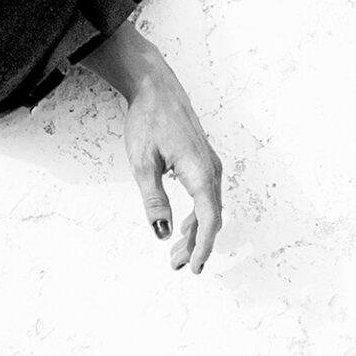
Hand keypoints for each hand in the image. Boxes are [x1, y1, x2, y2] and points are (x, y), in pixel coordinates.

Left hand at [82, 24, 223, 273]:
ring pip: (208, 208)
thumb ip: (154, 200)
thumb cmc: (148, 122)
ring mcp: (210, 165)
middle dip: (196, 244)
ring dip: (195, 231)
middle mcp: (212, 170)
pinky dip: (196, 214)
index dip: (203, 247)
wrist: (155, 88)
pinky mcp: (203, 162)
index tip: (195, 267)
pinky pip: (205, 196)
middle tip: (177, 265)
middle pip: (210, 218)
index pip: (208, 220)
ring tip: (176, 252)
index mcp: (201, 173)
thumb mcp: (142, 164)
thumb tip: (163, 233)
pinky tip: (182, 225)